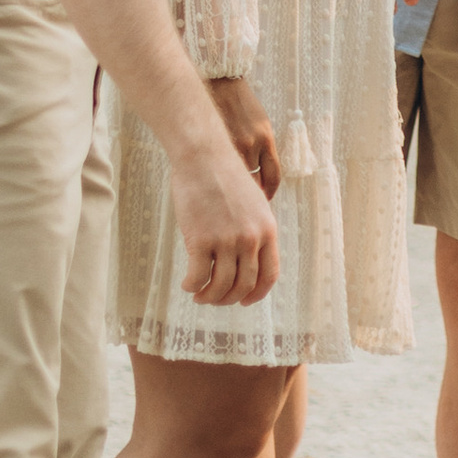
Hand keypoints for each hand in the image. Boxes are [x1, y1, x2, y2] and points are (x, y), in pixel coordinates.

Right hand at [174, 134, 279, 307]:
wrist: (204, 156)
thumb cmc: (224, 176)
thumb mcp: (253, 203)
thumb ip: (254, 230)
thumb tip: (245, 259)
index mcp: (267, 230)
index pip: (269, 275)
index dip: (257, 294)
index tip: (244, 301)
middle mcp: (251, 239)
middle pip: (244, 285)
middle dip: (228, 298)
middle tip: (214, 299)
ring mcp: (227, 240)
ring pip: (221, 286)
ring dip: (209, 297)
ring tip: (199, 295)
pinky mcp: (202, 239)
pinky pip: (198, 276)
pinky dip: (192, 286)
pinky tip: (188, 285)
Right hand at [205, 74, 280, 203]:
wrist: (223, 85)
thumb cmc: (244, 106)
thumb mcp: (262, 125)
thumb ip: (264, 149)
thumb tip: (261, 176)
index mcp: (266, 139)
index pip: (273, 176)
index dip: (270, 192)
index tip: (266, 200)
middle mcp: (252, 144)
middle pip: (255, 182)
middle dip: (253, 195)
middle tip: (247, 204)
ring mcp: (231, 145)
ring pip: (236, 178)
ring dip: (235, 187)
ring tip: (230, 194)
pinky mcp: (215, 142)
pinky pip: (221, 167)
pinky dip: (221, 176)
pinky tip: (217, 180)